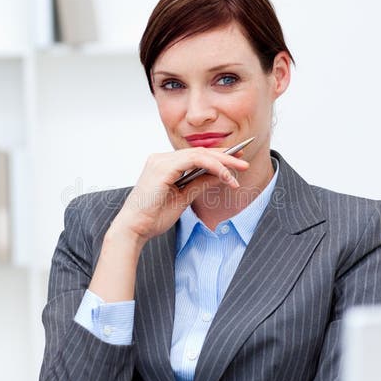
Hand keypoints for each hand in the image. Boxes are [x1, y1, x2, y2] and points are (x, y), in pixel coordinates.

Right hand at [112, 148, 249, 242]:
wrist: (135, 228)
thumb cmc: (153, 216)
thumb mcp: (184, 198)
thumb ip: (200, 183)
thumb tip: (221, 175)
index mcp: (164, 164)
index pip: (196, 155)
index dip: (218, 156)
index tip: (237, 159)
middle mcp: (161, 158)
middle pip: (200, 151)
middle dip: (225, 156)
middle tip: (245, 161)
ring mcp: (160, 161)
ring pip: (199, 153)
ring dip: (223, 161)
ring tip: (240, 168)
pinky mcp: (163, 168)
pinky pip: (194, 161)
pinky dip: (212, 166)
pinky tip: (226, 175)